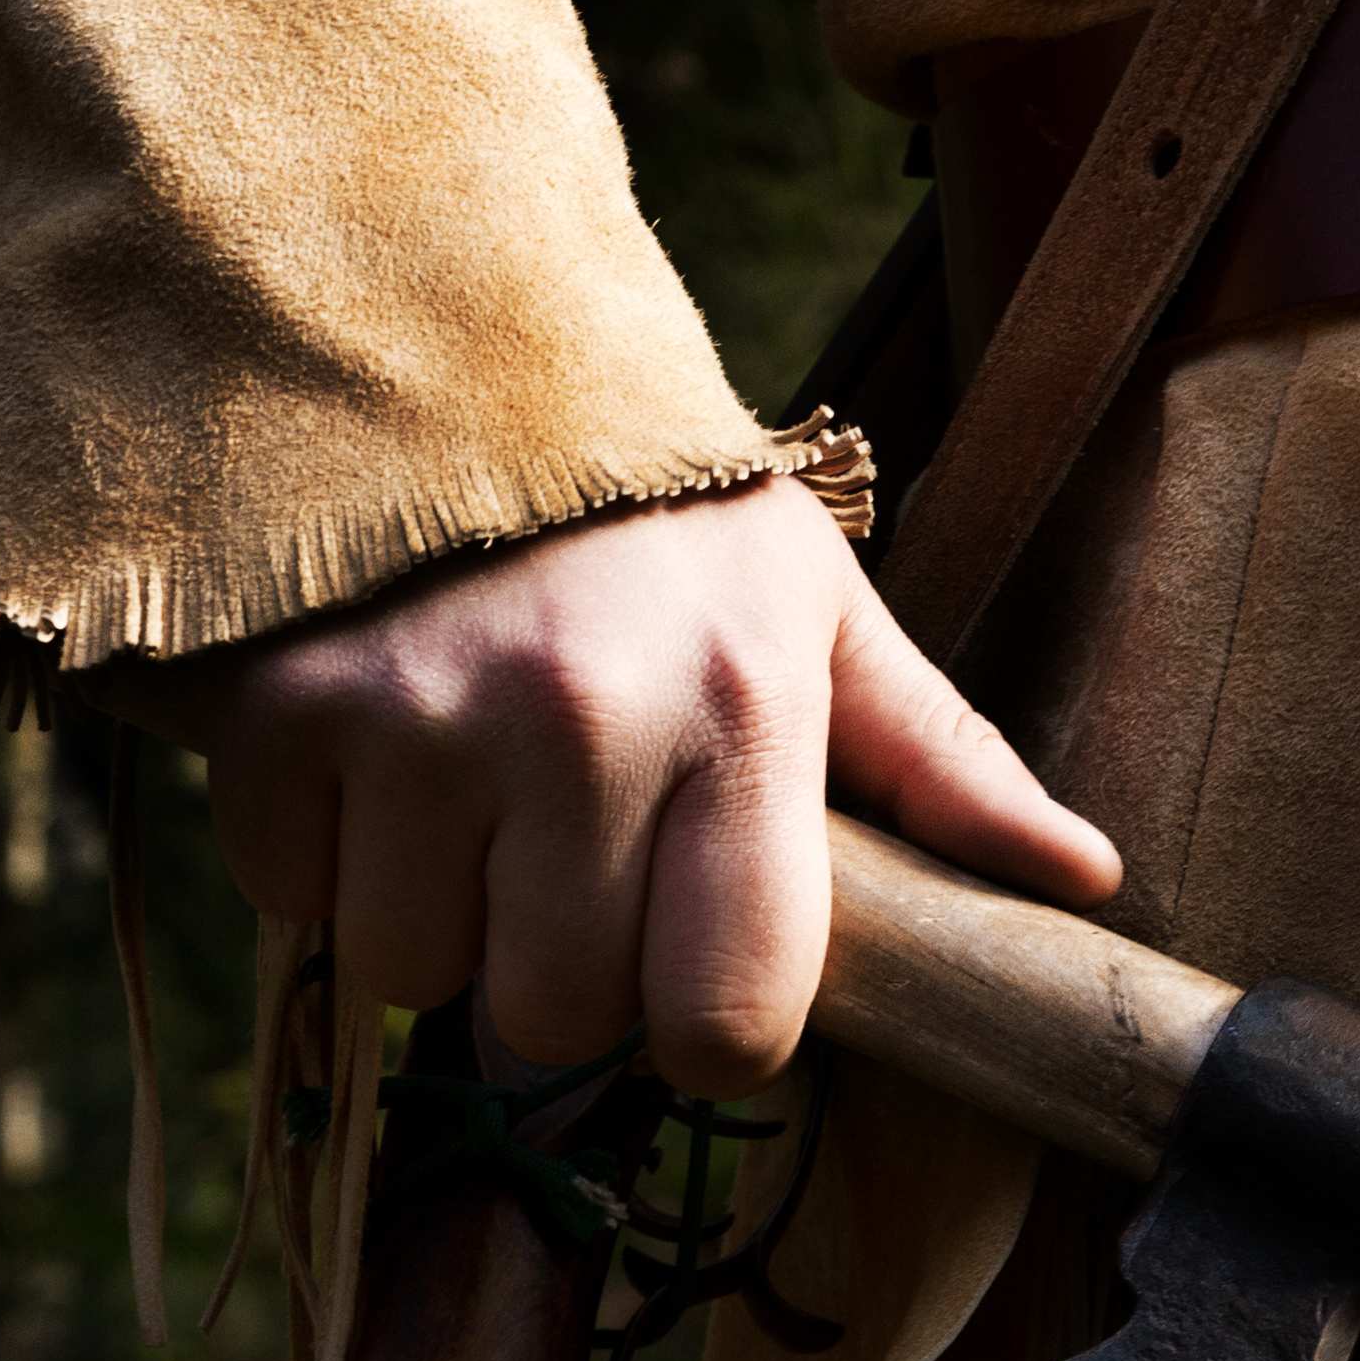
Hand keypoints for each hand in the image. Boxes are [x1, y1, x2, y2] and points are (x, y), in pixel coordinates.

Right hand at [115, 473, 1120, 1097]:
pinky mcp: (277, 714)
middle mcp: (580, 719)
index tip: (680, 947)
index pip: (729, 1021)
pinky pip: (295, 900)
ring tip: (461, 791)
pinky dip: (321, 857)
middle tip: (558, 848)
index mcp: (742, 706)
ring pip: (413, 977)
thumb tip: (1082, 879)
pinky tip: (369, 754)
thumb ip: (939, 760)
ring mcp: (415, 719)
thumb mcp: (813, 607)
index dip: (702, 1020)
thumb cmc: (654, 515)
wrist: (435, 336)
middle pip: (557, 1024)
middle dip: (556, 969)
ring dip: (431, 919)